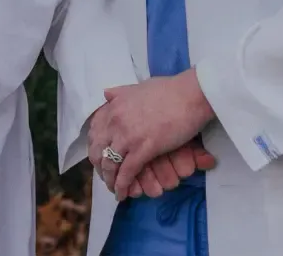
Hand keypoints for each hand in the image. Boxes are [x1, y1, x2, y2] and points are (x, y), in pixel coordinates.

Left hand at [93, 71, 215, 200]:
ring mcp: (127, 135)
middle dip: (99, 167)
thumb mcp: (136, 88)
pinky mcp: (143, 149)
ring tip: (113, 189)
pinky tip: (122, 194)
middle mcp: (115, 121)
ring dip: (110, 180)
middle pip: (97, 150)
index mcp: (113, 106)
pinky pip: (127, 171)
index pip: (93, 132)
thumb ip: (119, 93)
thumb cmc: (167, 91)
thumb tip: (106, 94)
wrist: (188, 95)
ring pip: (110, 164)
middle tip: (105, 177)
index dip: (94, 148)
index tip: (98, 158)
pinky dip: (122, 185)